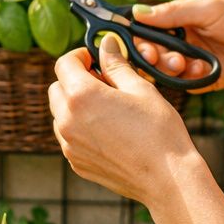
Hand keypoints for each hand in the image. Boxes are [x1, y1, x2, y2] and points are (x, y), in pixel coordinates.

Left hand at [48, 33, 201, 204]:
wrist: (166, 178)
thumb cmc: (159, 132)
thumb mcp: (141, 89)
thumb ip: (116, 65)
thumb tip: (106, 44)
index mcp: (82, 96)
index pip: (64, 64)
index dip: (80, 56)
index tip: (95, 58)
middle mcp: (68, 121)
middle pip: (57, 88)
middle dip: (75, 80)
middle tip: (104, 82)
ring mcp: (69, 145)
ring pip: (61, 114)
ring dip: (75, 105)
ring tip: (108, 109)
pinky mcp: (76, 163)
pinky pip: (69, 137)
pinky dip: (80, 128)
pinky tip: (109, 131)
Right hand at [128, 0, 223, 92]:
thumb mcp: (208, 9)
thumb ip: (173, 12)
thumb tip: (136, 12)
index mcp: (180, 18)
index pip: (147, 29)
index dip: (138, 38)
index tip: (138, 44)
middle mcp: (183, 40)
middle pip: (152, 52)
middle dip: (153, 56)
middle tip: (162, 56)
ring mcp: (192, 60)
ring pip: (165, 70)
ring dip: (170, 67)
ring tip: (184, 63)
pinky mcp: (203, 79)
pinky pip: (184, 84)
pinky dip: (189, 78)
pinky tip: (202, 70)